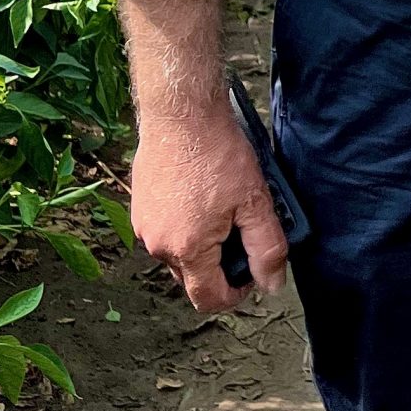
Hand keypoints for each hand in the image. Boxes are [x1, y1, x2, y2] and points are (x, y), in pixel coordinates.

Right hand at [130, 101, 288, 314]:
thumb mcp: (255, 201)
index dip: (236, 294)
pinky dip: (184, 222)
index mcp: (187, 250)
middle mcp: (158, 244)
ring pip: (178, 251)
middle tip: (241, 230)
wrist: (181, 112)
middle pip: (192, 276)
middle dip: (219, 264)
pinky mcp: (139, 205)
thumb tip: (272, 283)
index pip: (208, 298)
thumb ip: (267, 248)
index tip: (251, 275)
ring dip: (201, 242)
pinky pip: (165, 229)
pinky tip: (201, 194)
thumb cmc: (216, 153)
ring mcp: (144, 224)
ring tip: (223, 206)